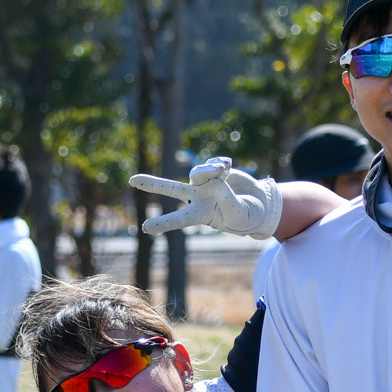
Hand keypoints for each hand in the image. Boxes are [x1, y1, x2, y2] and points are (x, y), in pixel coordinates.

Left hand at [134, 157, 281, 238]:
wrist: (259, 204)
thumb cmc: (247, 217)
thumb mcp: (240, 214)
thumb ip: (228, 200)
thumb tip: (215, 181)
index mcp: (201, 214)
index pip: (180, 219)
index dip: (163, 223)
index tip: (145, 228)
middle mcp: (198, 197)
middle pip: (171, 189)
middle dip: (153, 184)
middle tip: (132, 180)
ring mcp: (205, 182)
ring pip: (197, 171)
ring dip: (209, 170)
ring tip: (223, 171)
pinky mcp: (215, 170)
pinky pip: (214, 162)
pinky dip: (222, 164)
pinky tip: (228, 167)